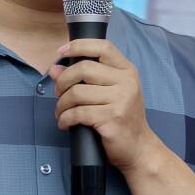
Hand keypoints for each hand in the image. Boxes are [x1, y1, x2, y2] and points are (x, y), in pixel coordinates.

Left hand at [49, 38, 158, 172]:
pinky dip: (65, 118)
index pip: (102, 47)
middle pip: (83, 69)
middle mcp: (126, 82)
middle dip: (63, 81)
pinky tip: (65, 123)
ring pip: (77, 93)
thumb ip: (85, 78)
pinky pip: (78, 113)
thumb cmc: (122, 118)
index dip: (78, 46)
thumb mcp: (110, 93)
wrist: (139, 148)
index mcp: (127, 71)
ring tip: (61, 112)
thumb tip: (55, 68)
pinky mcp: (112, 118)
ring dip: (61, 104)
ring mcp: (121, 100)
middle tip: (58, 93)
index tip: (61, 52)